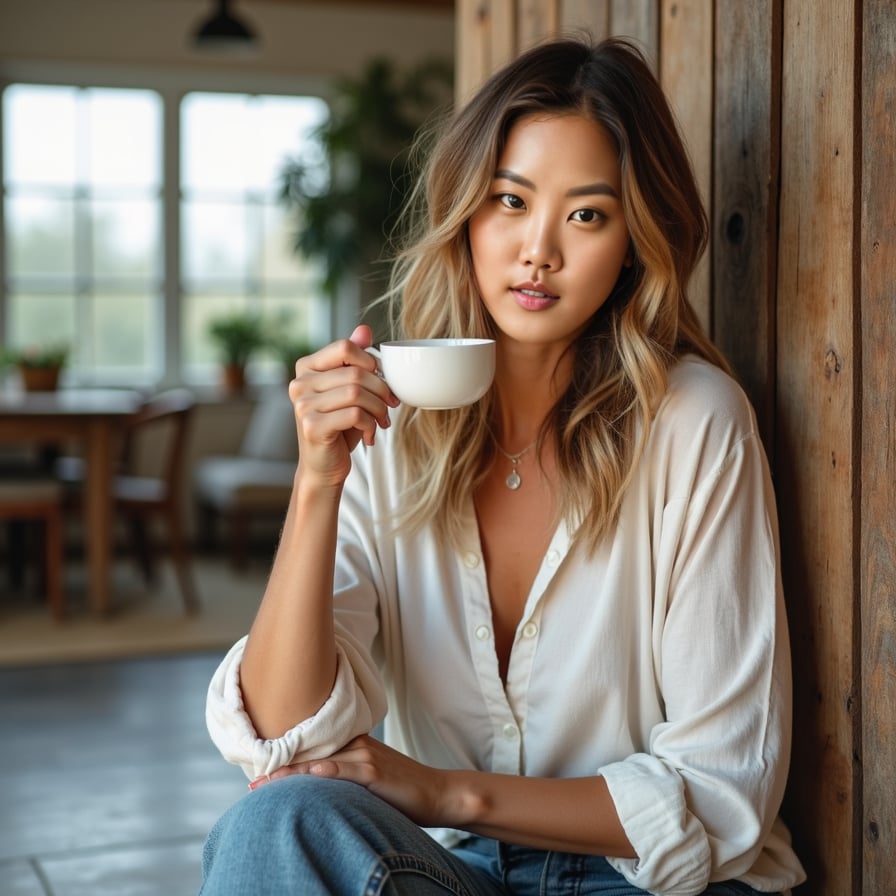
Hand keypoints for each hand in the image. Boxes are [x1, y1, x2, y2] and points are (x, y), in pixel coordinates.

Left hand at [250, 735, 452, 828]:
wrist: (438, 793)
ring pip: (318, 761)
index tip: (259, 774)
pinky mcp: (373, 771)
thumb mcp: (370, 780)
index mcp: (353, 743)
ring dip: (288, 774)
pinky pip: (341, 771)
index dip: (285, 761)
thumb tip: (317, 786)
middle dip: (279, 768)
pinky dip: (321, 773)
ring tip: (262, 786)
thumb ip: (346, 777)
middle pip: (309, 753)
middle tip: (251, 783)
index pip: (312, 749)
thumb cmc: (403, 790)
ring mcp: (364, 756)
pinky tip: (304, 777)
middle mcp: (355, 744)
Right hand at [289, 325, 397, 486]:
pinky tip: (370, 436)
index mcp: (306, 367)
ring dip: (378, 409)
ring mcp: (303, 405)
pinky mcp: (312, 426)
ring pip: (356, 393)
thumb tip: (364, 329)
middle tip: (391, 405)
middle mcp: (300, 383)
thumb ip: (353, 360)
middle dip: (381, 389)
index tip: (382, 378)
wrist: (324, 466)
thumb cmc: (339, 426)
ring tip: (382, 421)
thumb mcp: (349, 390)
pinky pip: (354, 415)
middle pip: (354, 372)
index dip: (370, 360)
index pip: (344, 347)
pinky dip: (370, 425)